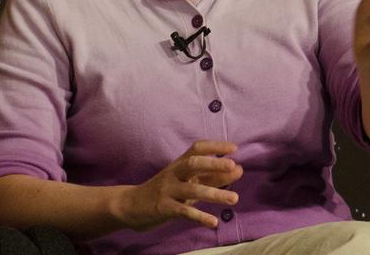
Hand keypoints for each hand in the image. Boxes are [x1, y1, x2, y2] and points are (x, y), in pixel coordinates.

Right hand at [117, 140, 243, 230]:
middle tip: (233, 167)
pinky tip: (213, 222)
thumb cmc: (166, 190)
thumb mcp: (188, 181)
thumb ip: (212, 176)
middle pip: (193, 163)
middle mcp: (173, 173)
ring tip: (234, 198)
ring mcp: (167, 190)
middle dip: (213, 164)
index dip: (215, 146)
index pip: (197, 148)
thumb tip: (239, 169)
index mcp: (180, 163)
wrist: (130, 205)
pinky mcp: (163, 208)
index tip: (234, 148)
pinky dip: (199, 216)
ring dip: (215, 194)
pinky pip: (183, 211)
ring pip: (192, 189)